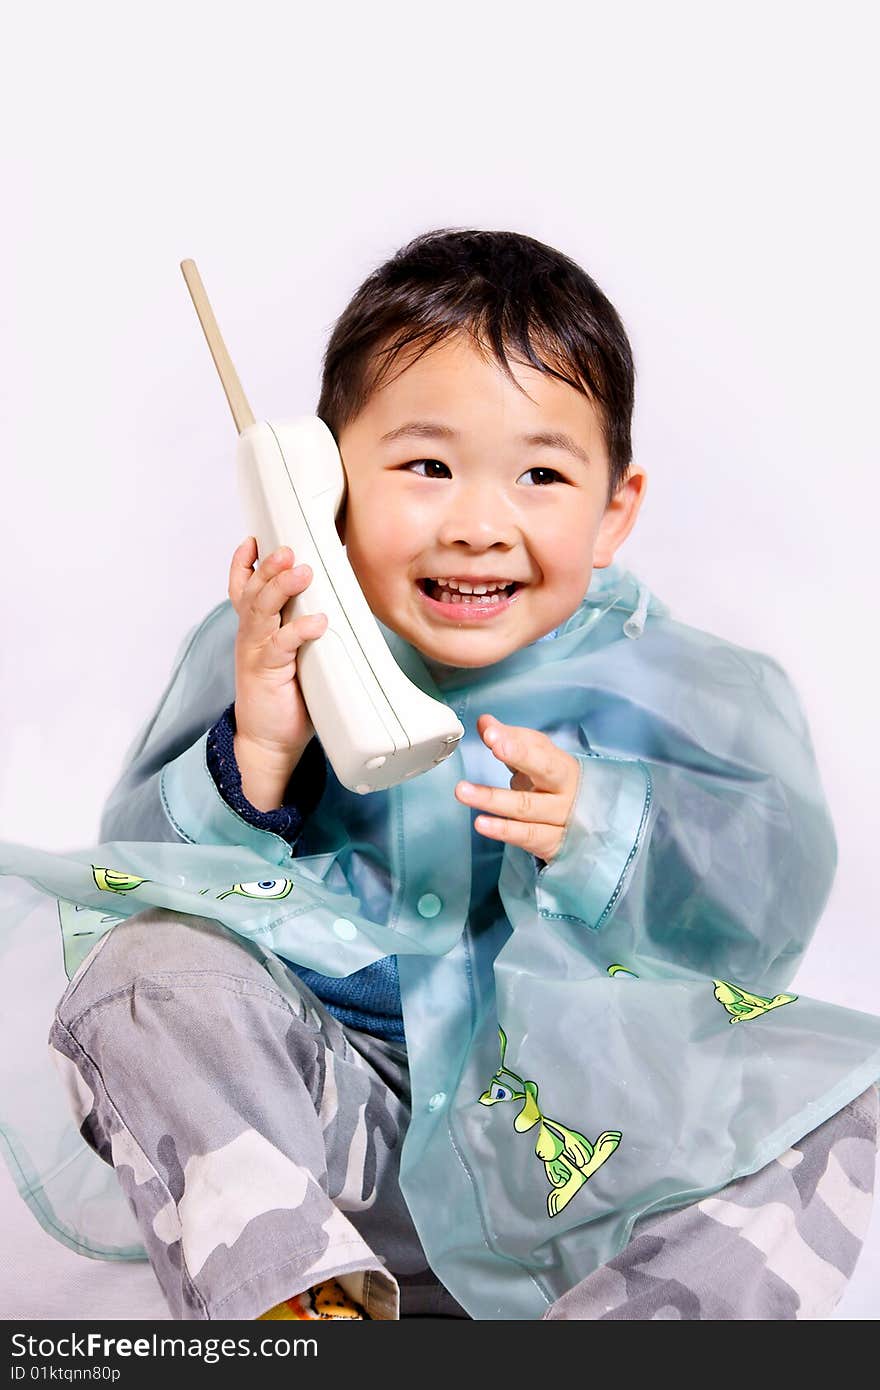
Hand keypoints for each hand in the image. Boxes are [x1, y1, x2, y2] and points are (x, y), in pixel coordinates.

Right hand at [228, 537, 328, 766]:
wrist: (268, 741)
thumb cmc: (283, 698)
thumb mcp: (289, 656)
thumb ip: (299, 630)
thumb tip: (329, 604)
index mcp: (254, 630)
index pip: (242, 589)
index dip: (244, 564)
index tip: (254, 541)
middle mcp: (250, 636)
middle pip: (253, 592)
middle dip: (268, 567)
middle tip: (287, 549)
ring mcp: (255, 653)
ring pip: (262, 611)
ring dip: (280, 588)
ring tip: (301, 572)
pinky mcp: (265, 673)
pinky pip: (280, 645)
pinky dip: (298, 630)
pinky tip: (317, 621)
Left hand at [454, 715, 579, 863]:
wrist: (580, 828)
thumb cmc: (553, 789)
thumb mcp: (535, 764)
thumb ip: (510, 741)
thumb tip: (485, 723)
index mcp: (563, 767)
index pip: (543, 750)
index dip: (519, 743)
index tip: (494, 734)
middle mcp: (567, 792)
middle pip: (546, 771)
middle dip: (519, 755)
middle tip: (492, 745)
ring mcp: (561, 820)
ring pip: (527, 808)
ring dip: (494, 799)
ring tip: (464, 791)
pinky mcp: (551, 844)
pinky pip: (526, 836)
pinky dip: (503, 830)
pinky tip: (481, 823)